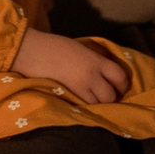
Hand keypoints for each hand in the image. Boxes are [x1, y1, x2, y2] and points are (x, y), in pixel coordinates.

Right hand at [12, 30, 129, 105]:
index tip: (121, 86)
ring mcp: (79, 88)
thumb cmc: (53, 46)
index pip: (120, 76)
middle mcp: (91, 75)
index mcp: (95, 60)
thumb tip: (105, 75)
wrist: (31, 51)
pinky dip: (85, 107)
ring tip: (92, 100)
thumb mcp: (80, 50)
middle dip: (111, 98)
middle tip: (106, 96)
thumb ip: (94, 62)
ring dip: (98, 104)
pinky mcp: (67, 97)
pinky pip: (83, 107)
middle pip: (111, 95)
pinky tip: (81, 103)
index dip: (123, 84)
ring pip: (98, 105)